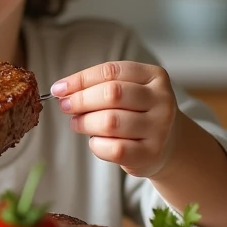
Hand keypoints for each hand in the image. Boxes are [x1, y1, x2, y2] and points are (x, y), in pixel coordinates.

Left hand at [51, 61, 177, 177]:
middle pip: (111, 94)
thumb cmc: (138, 112)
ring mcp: (159, 128)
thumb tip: (62, 90)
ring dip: (85, 122)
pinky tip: (95, 141)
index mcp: (154, 76)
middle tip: (65, 106)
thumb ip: (99, 86)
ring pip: (111, 122)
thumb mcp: (127, 90)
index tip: (59, 88)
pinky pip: (114, 148)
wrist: (168, 144)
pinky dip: (96, 144)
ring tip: (77, 123)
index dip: (80, 79)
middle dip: (81, 100)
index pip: (111, 71)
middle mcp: (162, 100)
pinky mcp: (151, 154)